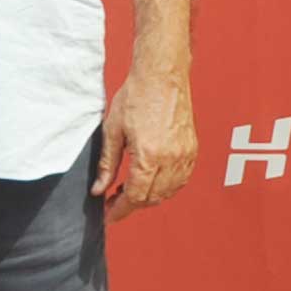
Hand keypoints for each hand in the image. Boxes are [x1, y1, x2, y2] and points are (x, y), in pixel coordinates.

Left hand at [100, 64, 196, 214]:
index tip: (110, 214)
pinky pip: (182, 179)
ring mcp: (184, 154)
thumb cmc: (138, 96)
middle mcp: (170, 157)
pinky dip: (168, 186)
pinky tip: (154, 180)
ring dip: (150, 197)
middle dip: (133, 204)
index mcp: (149, 155)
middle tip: (115, 199)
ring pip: (169, 192)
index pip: (136, 196)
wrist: (161, 75)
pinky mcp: (192, 149)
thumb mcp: (112, 131)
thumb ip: (107, 165)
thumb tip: (99, 189)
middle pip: (153, 198)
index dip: (120, 209)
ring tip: (133, 189)